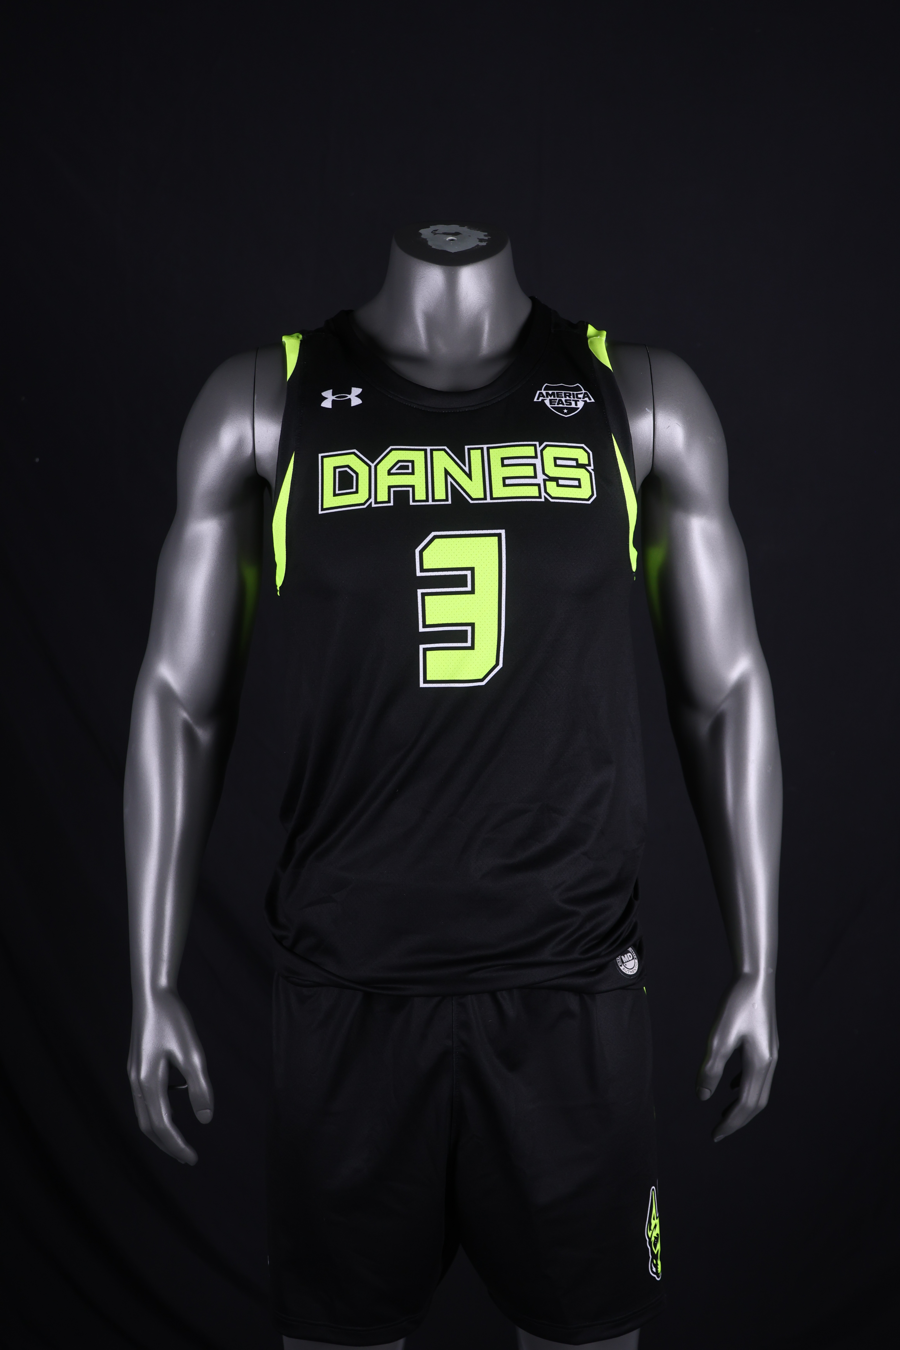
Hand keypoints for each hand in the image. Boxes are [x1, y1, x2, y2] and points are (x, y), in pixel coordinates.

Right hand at [127, 989, 213, 1163]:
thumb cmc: (173, 1020)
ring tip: (179, 1140)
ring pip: (143, 1114)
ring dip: (160, 1131)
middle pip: (148, 1127)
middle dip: (167, 1145)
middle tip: (187, 1158)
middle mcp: (136, 1083)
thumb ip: (199, 1087)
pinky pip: (144, 1100)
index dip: (178, 1146)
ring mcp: (134, 1074)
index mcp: (148, 1083)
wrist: (152, 993)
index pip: (163, 1127)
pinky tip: (172, 1106)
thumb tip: (206, 1119)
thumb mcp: (193, 1053)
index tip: (193, 1160)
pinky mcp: (136, 1066)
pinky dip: (156, 1113)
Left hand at [696, 973, 777, 1142]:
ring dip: (742, 1105)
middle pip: (756, 1103)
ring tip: (725, 1114)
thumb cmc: (737, 1004)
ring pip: (758, 1090)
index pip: (745, 1105)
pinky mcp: (766, 1044)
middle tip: (719, 1132)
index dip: (730, 1123)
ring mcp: (770, 1053)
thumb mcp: (719, 1037)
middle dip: (738, 1120)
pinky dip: (745, 1086)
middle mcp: (769, 1063)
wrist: (756, 978)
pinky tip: (731, 1084)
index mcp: (759, 1064)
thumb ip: (711, 1068)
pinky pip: (757, 1075)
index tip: (715, 1136)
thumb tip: (703, 1096)